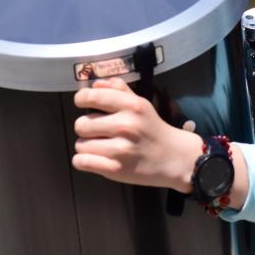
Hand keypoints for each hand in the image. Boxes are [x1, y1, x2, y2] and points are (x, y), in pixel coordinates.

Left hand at [72, 78, 200, 191]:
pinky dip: (85, 161)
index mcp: (131, 106)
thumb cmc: (153, 130)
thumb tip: (94, 85)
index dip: (81, 100)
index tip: (84, 104)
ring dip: (88, 146)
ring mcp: (120, 149)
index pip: (90, 97)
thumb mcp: (141, 104)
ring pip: (80, 145)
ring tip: (103, 147)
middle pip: (80, 124)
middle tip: (100, 132)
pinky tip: (97, 159)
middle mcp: (125, 126)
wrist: (174, 158)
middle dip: (87, 128)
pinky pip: (81, 162)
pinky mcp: (115, 169)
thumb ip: (119, 90)